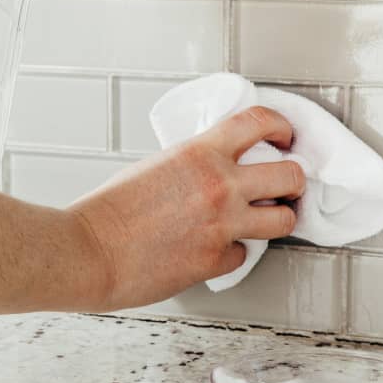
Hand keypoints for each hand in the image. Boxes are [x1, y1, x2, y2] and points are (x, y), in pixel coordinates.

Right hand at [71, 106, 304, 311]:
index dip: (282, 127)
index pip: (260, 122)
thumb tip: (212, 170)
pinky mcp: (214, 261)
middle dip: (293, 181)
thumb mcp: (154, 166)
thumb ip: (192, 165)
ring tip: (265, 219)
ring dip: (277, 218)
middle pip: (290, 175)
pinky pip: (243, 255)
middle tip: (286, 185)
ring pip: (283, 220)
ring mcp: (221, 225)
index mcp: (200, 153)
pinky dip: (232, 252)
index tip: (285, 136)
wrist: (88, 251)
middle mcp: (219, 186)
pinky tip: (215, 248)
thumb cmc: (108, 211)